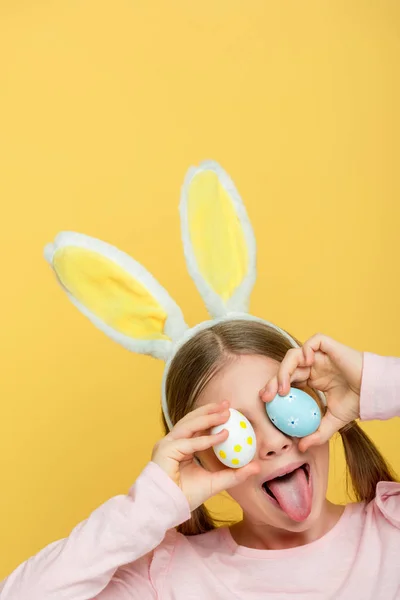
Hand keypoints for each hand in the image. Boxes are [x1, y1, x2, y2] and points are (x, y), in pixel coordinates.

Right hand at [151, 401, 259, 510]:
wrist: (168, 508)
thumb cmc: (186, 496)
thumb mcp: (216, 482)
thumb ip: (234, 474)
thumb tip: (256, 466)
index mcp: (180, 445)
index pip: (196, 426)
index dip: (211, 415)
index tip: (228, 410)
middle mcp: (173, 441)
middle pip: (191, 420)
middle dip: (210, 410)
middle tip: (227, 404)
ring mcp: (167, 444)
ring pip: (190, 425)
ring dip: (209, 418)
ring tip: (226, 413)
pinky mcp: (166, 450)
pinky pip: (190, 443)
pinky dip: (207, 439)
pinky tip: (223, 435)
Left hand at [260, 333, 362, 451]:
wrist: (373, 393)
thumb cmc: (356, 403)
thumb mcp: (332, 422)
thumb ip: (317, 434)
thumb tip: (301, 447)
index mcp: (311, 378)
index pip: (286, 379)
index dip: (273, 387)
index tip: (265, 401)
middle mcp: (312, 365)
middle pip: (286, 367)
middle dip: (274, 380)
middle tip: (268, 396)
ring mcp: (319, 355)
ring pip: (294, 354)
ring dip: (285, 369)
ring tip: (284, 388)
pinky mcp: (329, 347)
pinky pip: (313, 342)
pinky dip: (306, 349)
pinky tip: (307, 363)